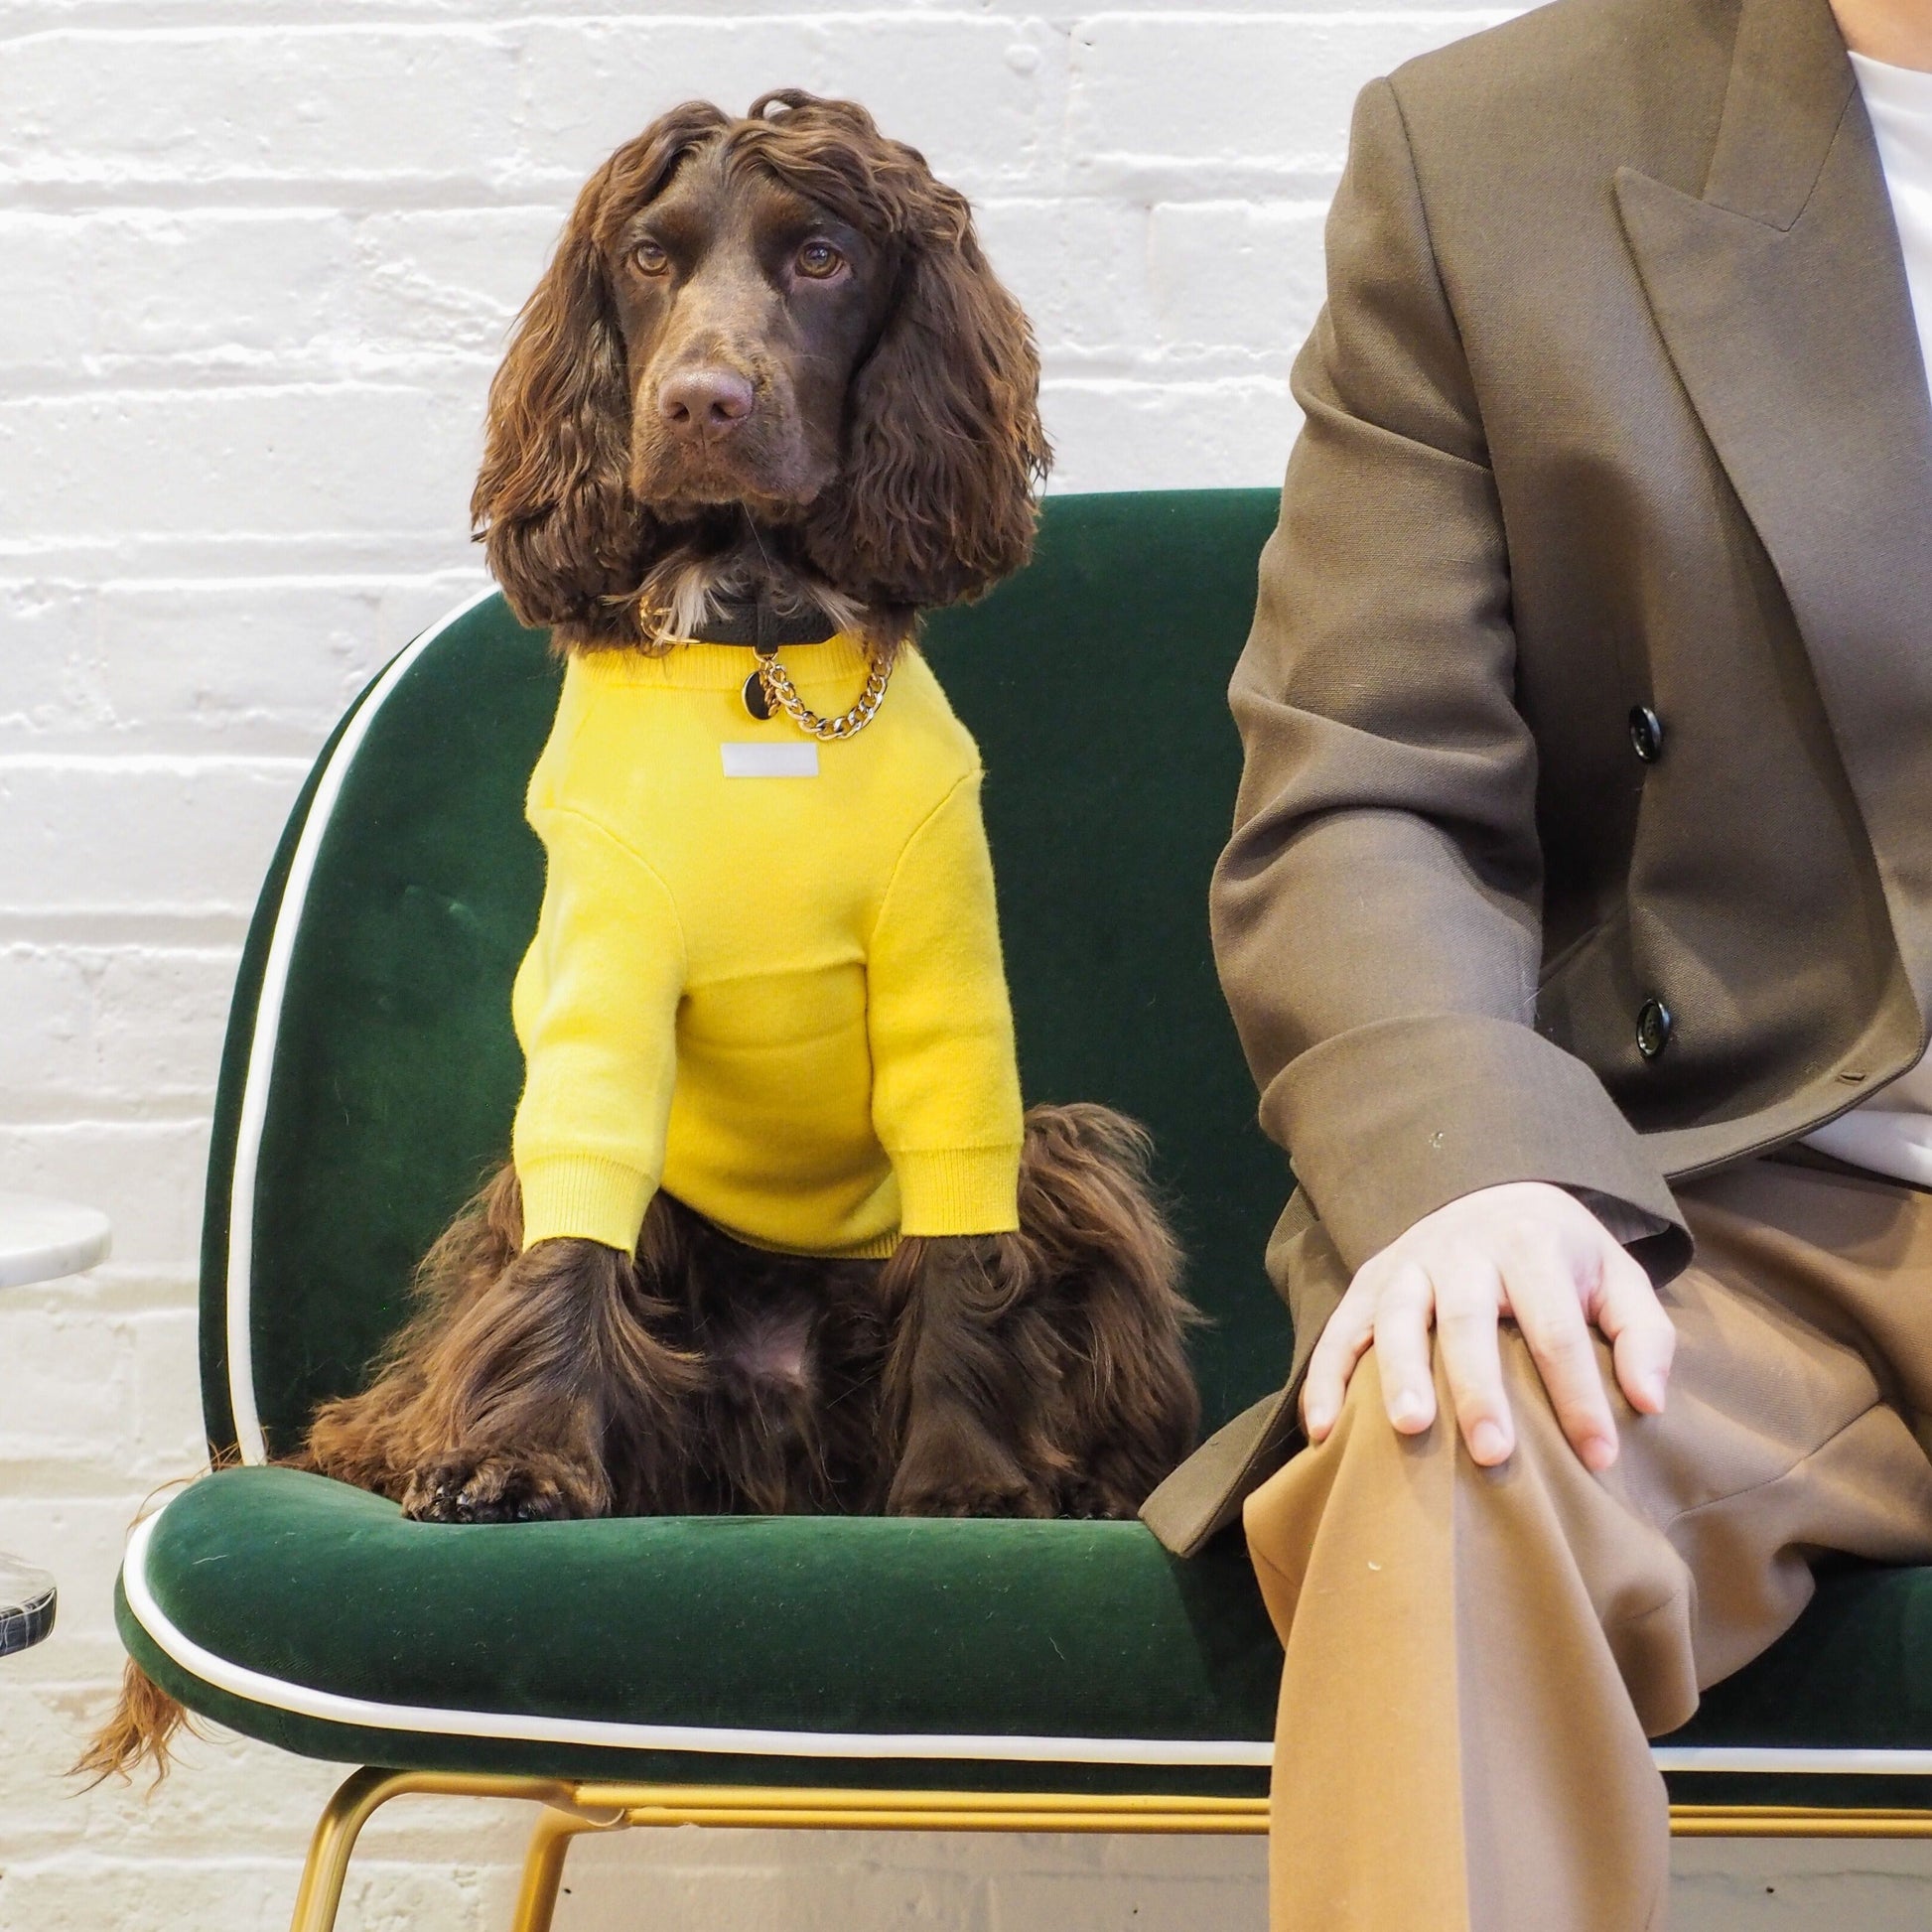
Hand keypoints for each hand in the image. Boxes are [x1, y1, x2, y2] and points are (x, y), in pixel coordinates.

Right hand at [1300, 1181, 1674, 1470]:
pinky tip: (1323, 1429)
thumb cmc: (1560, 1255)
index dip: (1578, 1394)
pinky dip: (1326, 1376)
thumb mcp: (1617, 1276)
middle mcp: (1462, 1248)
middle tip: (1494, 1453)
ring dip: (1400, 1372)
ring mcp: (1408, 1262)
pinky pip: (1340, 1328)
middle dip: (1479, 1387)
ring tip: (1409, 1428)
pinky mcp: (1369, 1279)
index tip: (1599, 1456)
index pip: (1555, 1326)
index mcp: (1529, 1245)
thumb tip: (1647, 1403)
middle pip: (1468, 1318)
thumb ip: (1642, 1334)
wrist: (1493, 1192)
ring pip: (1398, 1315)